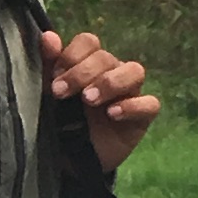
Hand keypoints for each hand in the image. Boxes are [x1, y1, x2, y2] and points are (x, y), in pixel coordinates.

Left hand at [38, 27, 160, 174]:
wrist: (71, 161)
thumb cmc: (61, 122)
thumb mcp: (49, 96)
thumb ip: (48, 66)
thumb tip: (47, 36)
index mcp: (88, 63)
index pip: (88, 42)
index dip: (72, 54)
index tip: (53, 78)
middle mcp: (111, 72)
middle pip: (107, 57)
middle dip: (82, 73)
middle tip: (61, 93)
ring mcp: (130, 93)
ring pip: (135, 71)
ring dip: (110, 82)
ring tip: (89, 100)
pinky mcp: (142, 117)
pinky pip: (150, 104)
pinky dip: (133, 106)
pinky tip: (113, 114)